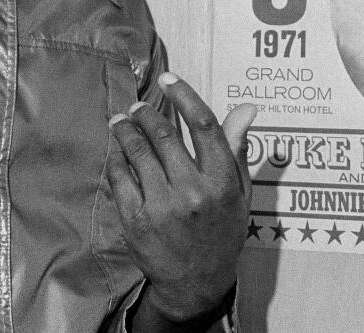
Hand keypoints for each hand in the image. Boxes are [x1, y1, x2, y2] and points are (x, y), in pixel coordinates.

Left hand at [106, 72, 256, 326]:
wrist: (196, 283)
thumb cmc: (221, 230)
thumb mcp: (240, 192)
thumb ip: (238, 147)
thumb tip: (247, 107)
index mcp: (222, 182)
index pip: (203, 125)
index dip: (184, 96)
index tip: (168, 79)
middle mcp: (192, 192)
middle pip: (164, 135)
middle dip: (147, 114)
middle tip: (139, 108)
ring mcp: (161, 206)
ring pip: (138, 152)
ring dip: (126, 130)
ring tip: (121, 121)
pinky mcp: (135, 220)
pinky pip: (120, 177)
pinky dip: (117, 158)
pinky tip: (117, 151)